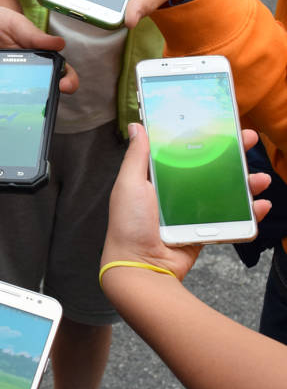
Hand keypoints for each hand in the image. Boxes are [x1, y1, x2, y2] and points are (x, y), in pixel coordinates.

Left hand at [0, 7, 78, 94]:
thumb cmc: (1, 24)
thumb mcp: (16, 23)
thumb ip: (33, 35)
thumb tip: (59, 44)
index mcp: (40, 61)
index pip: (60, 74)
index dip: (67, 82)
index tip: (65, 86)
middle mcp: (23, 78)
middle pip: (35, 94)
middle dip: (36, 102)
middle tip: (33, 103)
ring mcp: (0, 85)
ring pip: (1, 100)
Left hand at [101, 123, 271, 281]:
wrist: (140, 265)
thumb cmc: (129, 224)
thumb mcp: (129, 184)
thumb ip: (136, 156)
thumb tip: (137, 125)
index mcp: (156, 178)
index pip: (183, 151)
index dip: (202, 137)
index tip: (221, 124)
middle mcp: (175, 192)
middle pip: (209, 168)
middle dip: (232, 154)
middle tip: (249, 139)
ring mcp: (191, 212)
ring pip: (225, 192)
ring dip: (246, 183)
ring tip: (260, 178)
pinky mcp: (204, 231)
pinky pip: (231, 218)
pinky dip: (249, 212)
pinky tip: (260, 204)